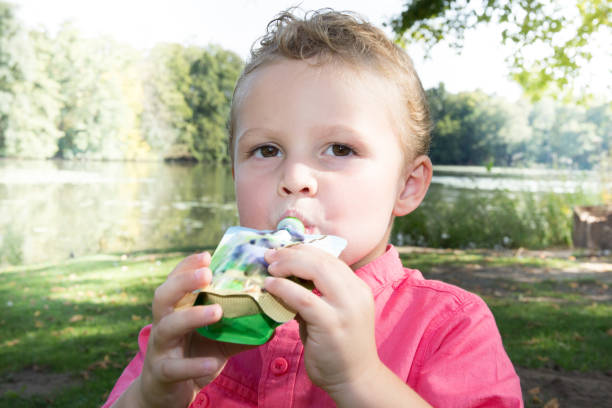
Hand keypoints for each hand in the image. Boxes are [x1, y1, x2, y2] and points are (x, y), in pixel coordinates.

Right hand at [137, 252, 251, 407]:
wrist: (168, 395)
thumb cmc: (193, 357)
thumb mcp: (218, 339)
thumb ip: (240, 326)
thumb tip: (273, 316)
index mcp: (175, 310)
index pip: (176, 281)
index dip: (187, 266)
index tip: (207, 255)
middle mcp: (163, 324)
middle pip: (164, 296)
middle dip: (184, 282)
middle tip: (207, 274)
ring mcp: (160, 348)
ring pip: (168, 327)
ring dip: (192, 316)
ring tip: (217, 311)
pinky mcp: (162, 373)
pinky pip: (176, 367)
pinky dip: (194, 364)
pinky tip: (212, 362)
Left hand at [263, 245, 381, 398]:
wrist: (356, 380)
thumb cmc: (339, 349)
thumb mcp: (331, 314)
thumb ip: (315, 296)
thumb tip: (286, 280)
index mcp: (357, 287)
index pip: (330, 258)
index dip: (304, 250)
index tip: (283, 251)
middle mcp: (356, 293)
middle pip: (323, 259)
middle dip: (293, 253)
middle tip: (271, 255)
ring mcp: (346, 308)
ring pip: (316, 270)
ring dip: (288, 264)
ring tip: (270, 267)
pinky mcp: (332, 324)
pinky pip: (304, 298)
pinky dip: (284, 288)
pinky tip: (270, 285)